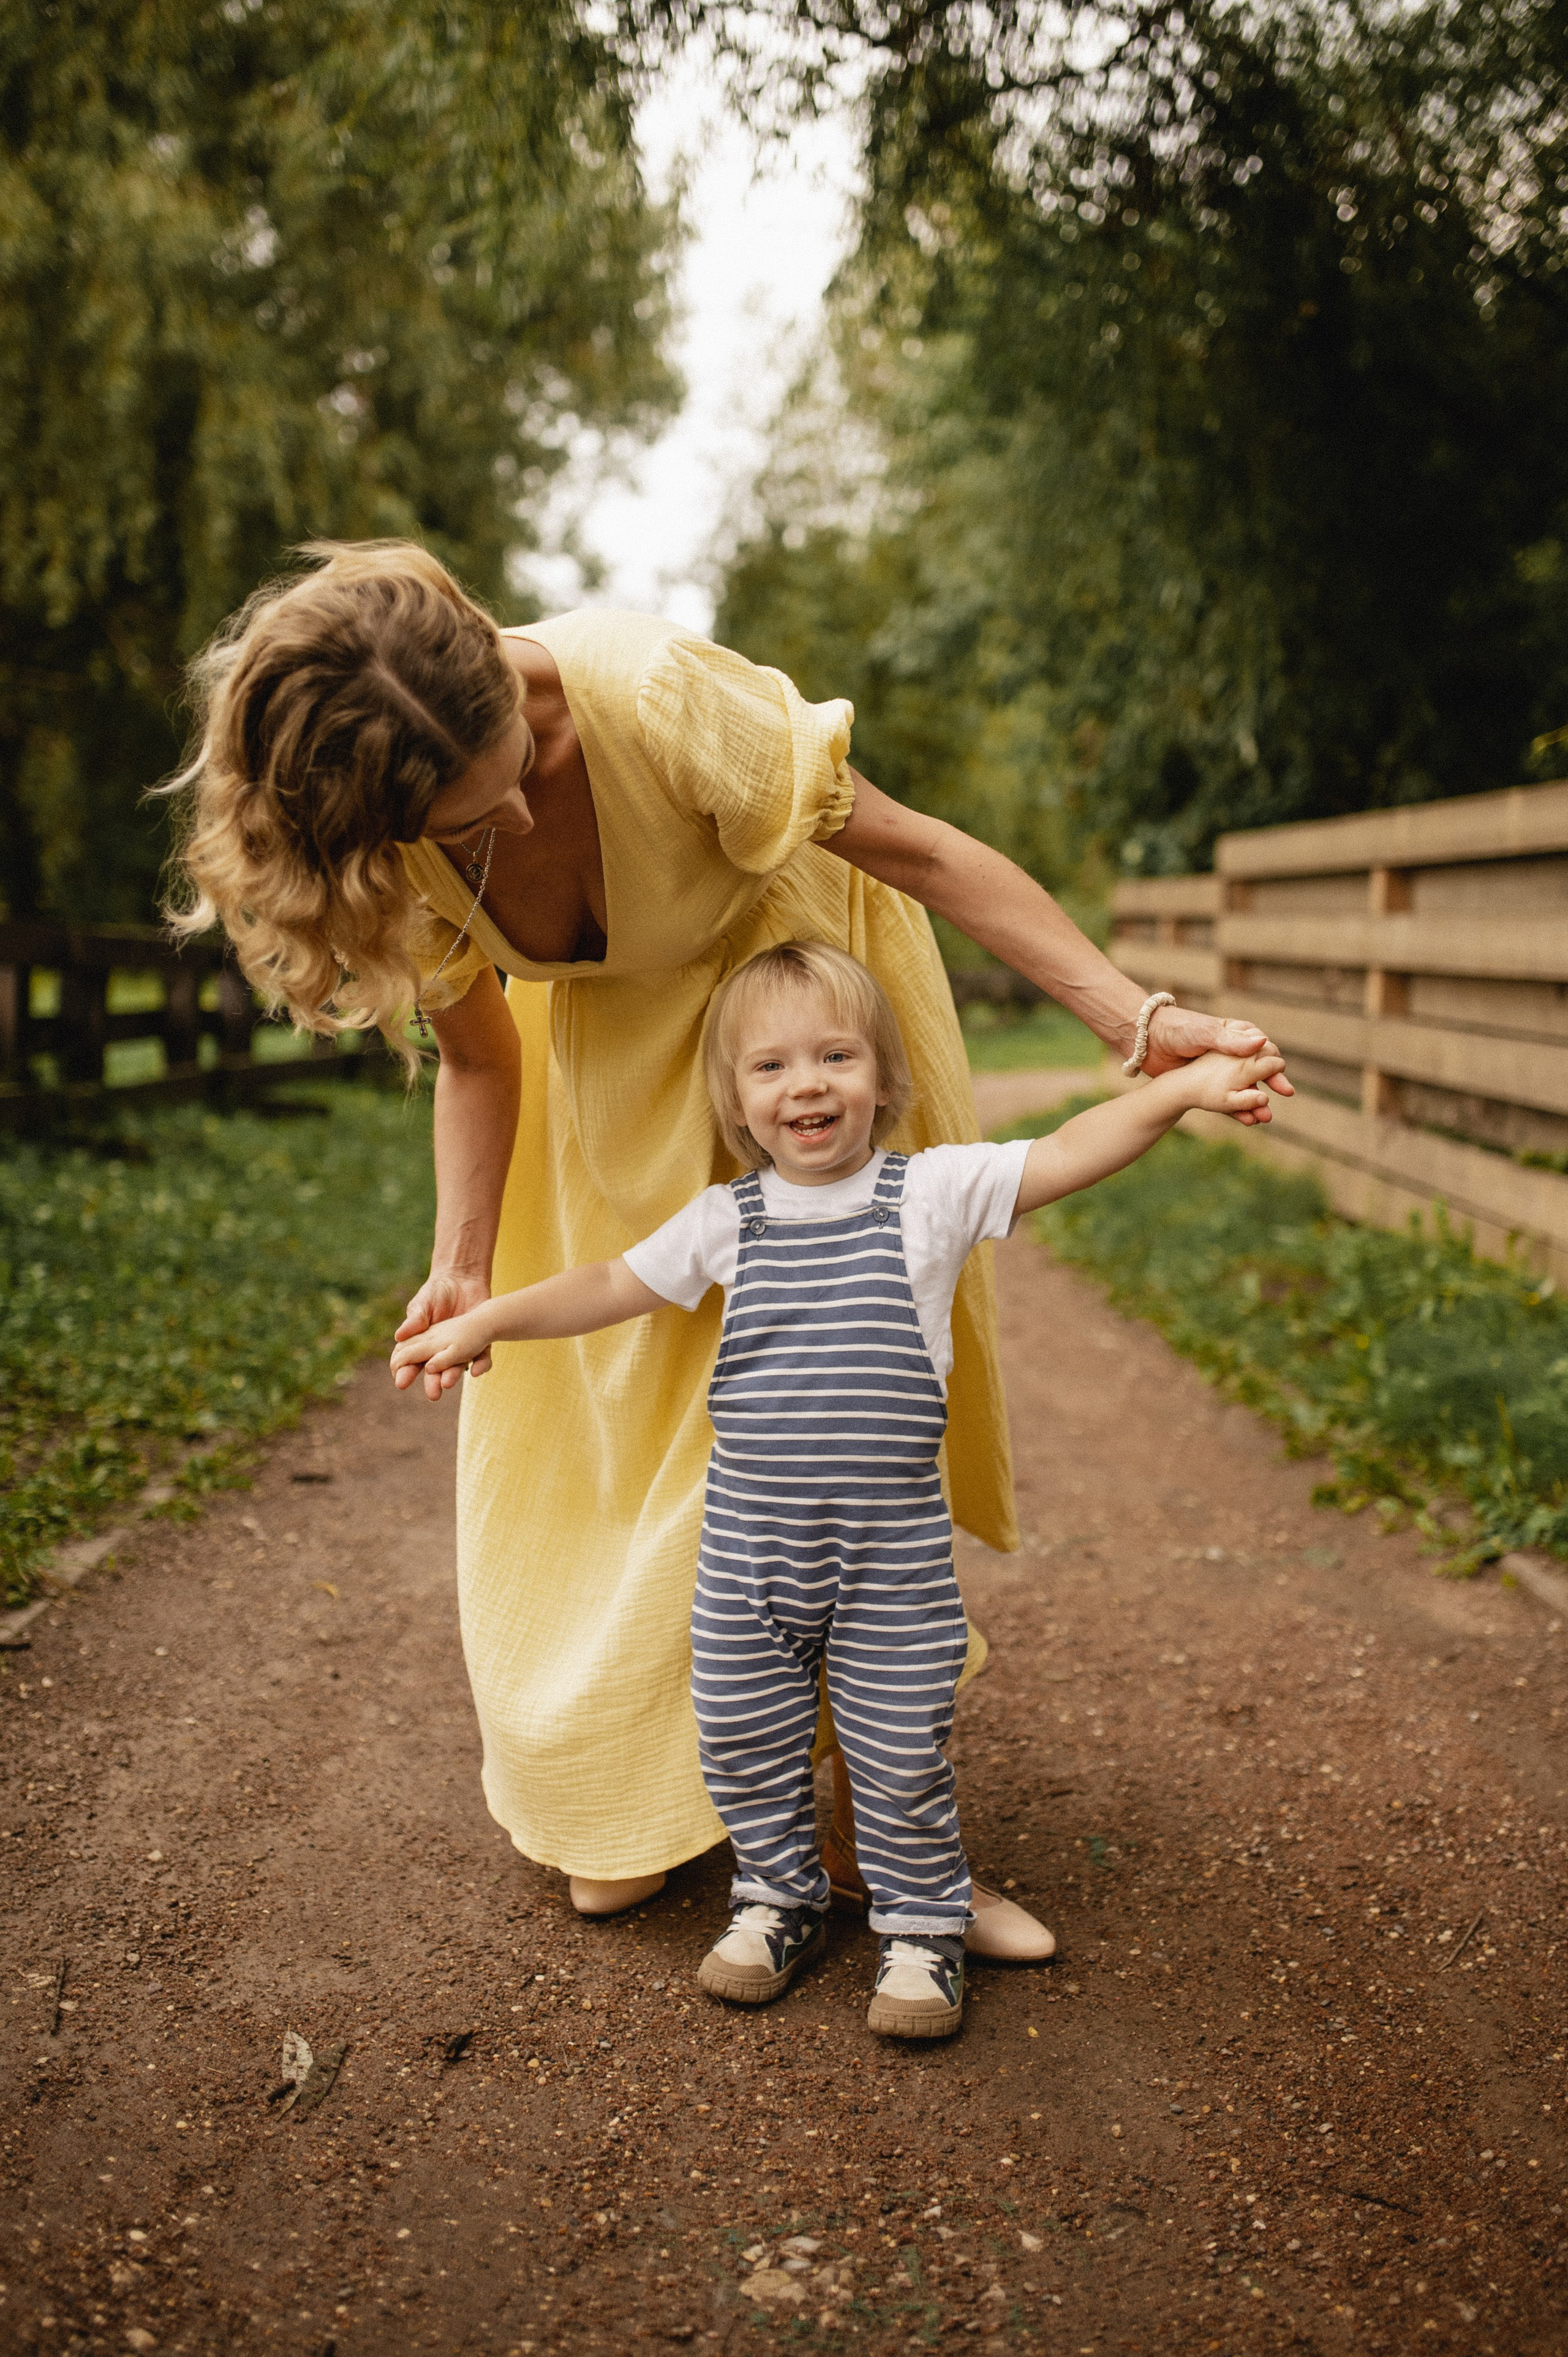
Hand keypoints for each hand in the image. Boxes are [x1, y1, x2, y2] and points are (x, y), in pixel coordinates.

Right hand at [395, 1269, 492, 1391]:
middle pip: (435, 1371)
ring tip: (449, 1383)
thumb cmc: (437, 1292)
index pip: (411, 1362)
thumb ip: (415, 1318)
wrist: (464, 1279)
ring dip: (454, 1376)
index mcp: (422, 1343)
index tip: (401, 1382)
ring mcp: (461, 1348)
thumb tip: (399, 1335)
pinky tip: (477, 1370)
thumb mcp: (424, 1303)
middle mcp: (441, 1350)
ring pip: (458, 1367)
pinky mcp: (480, 1343)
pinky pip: (482, 1357)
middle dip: (432, 1383)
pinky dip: (481, 1364)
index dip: (405, 1372)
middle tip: (432, 1394)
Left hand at [1142, 1005, 1293, 1125]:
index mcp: (1234, 1034)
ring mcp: (1220, 1069)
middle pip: (1258, 1068)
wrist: (1145, 1042)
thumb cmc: (1177, 1029)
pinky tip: (1248, 1120)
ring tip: (1266, 1116)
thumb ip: (1231, 1041)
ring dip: (1256, 1101)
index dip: (1273, 1060)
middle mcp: (1230, 1052)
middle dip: (1272, 1082)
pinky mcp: (1208, 1084)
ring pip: (1244, 1086)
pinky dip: (1237, 1109)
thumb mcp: (1204, 1033)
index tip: (1282, 1072)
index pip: (1261, 1047)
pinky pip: (1227, 1099)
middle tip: (1285, 1093)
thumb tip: (1262, 1041)